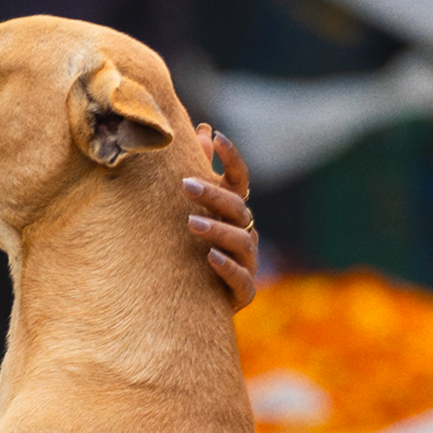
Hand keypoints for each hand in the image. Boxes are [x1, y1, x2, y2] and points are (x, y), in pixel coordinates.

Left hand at [184, 124, 256, 310]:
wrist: (193, 303)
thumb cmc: (190, 250)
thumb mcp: (193, 210)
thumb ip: (199, 171)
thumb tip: (202, 129)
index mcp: (234, 212)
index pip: (239, 180)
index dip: (232, 158)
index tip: (216, 136)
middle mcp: (245, 233)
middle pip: (237, 208)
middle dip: (213, 195)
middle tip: (184, 184)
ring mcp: (247, 263)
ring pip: (240, 242)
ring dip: (217, 230)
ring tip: (191, 223)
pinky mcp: (243, 292)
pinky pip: (241, 279)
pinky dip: (227, 267)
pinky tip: (209, 257)